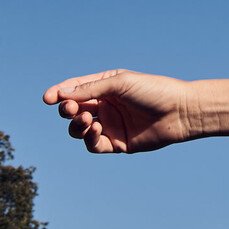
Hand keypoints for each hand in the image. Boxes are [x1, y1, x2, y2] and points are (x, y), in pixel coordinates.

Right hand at [43, 69, 195, 153]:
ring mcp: (110, 125)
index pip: (76, 89)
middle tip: (70, 109)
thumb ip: (91, 89)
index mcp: (106, 86)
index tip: (48, 98)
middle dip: (67, 109)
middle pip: (74, 110)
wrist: (180, 112)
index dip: (60, 93)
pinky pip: (93, 145)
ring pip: (79, 129)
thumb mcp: (120, 83)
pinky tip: (97, 130)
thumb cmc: (154, 90)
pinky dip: (89, 139)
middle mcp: (106, 106)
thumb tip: (61, 94)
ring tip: (86, 120)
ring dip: (76, 125)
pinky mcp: (116, 143)